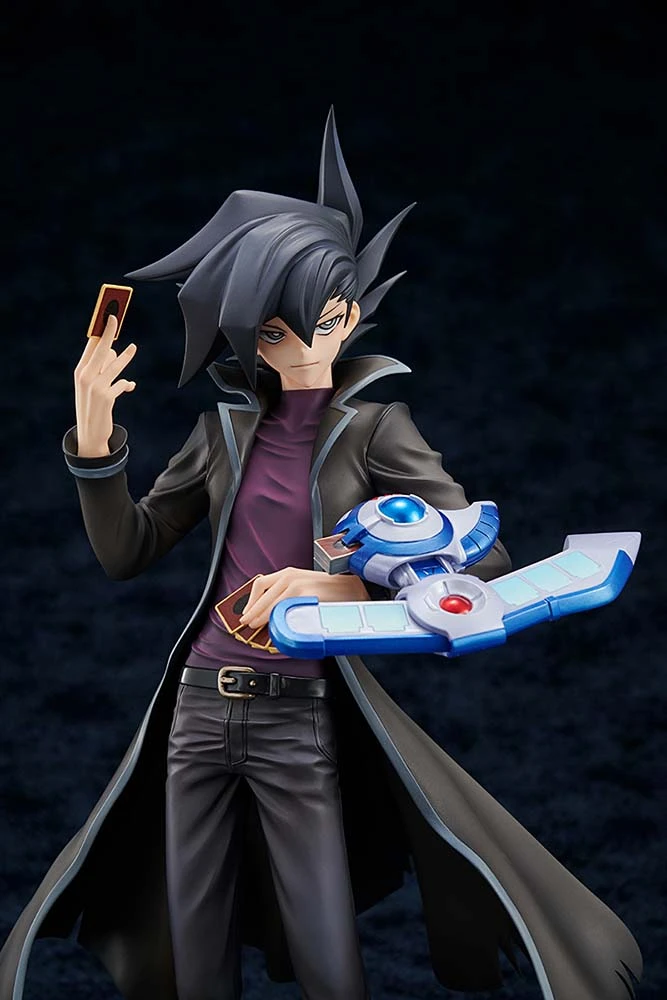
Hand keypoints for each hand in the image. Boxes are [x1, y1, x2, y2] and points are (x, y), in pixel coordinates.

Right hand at [74, 315, 137, 456]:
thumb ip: (102, 368)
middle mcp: (85, 376)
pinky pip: (121, 384)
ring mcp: (95, 387)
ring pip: (114, 364)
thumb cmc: (93, 405)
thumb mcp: (92, 386)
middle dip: (108, 331)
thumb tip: (117, 352)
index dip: (99, 329)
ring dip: (125, 356)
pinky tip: (130, 386)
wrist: (90, 434)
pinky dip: (127, 384)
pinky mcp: (106, 397)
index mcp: (80, 371)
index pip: (90, 345)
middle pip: (100, 348)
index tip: (106, 315)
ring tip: (133, 347)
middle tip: (115, 317)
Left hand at [239, 567, 369, 629]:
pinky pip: (285, 611)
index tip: (246, 612)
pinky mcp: (305, 596)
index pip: (260, 584)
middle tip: (247, 624)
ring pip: (271, 605)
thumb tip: (270, 610)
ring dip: (262, 618)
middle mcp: (290, 577)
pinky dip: (277, 621)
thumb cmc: (330, 590)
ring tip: (257, 627)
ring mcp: (297, 586)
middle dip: (253, 612)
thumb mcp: (304, 585)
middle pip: (262, 597)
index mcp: (288, 573)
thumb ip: (286, 593)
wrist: (352, 589)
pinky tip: (275, 628)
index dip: (250, 600)